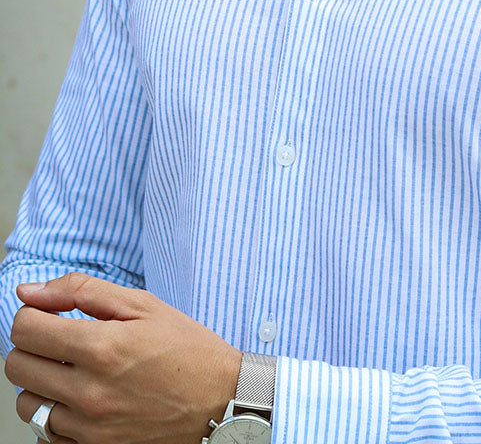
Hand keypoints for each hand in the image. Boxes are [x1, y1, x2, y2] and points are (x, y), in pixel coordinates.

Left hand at [4, 272, 241, 443]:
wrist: (220, 401)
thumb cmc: (186, 348)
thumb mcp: (142, 305)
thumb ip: (82, 291)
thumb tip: (30, 290)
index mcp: (101, 347)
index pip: (25, 329)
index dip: (31, 314)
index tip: (46, 313)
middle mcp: (89, 392)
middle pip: (17, 367)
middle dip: (31, 345)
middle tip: (57, 339)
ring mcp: (89, 428)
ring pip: (26, 405)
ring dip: (40, 383)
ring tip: (70, 371)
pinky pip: (45, 435)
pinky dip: (53, 414)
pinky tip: (79, 398)